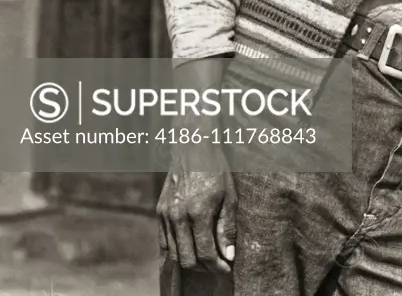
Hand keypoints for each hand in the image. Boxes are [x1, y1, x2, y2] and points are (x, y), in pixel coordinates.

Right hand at [157, 145, 236, 274]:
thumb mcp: (229, 195)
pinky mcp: (159, 212)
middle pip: (187, 259)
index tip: (227, 268)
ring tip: (205, 260)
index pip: (205, 253)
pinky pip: (164, 243)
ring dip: (190, 262)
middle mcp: (178, 216)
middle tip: (217, 265)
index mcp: (198, 212)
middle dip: (204, 268)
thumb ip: (228, 227)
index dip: (217, 266)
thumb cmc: (215, 169)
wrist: (192, 147)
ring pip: (174, 254)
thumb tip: (228, 255)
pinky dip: (176, 252)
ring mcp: (166, 215)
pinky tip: (189, 249)